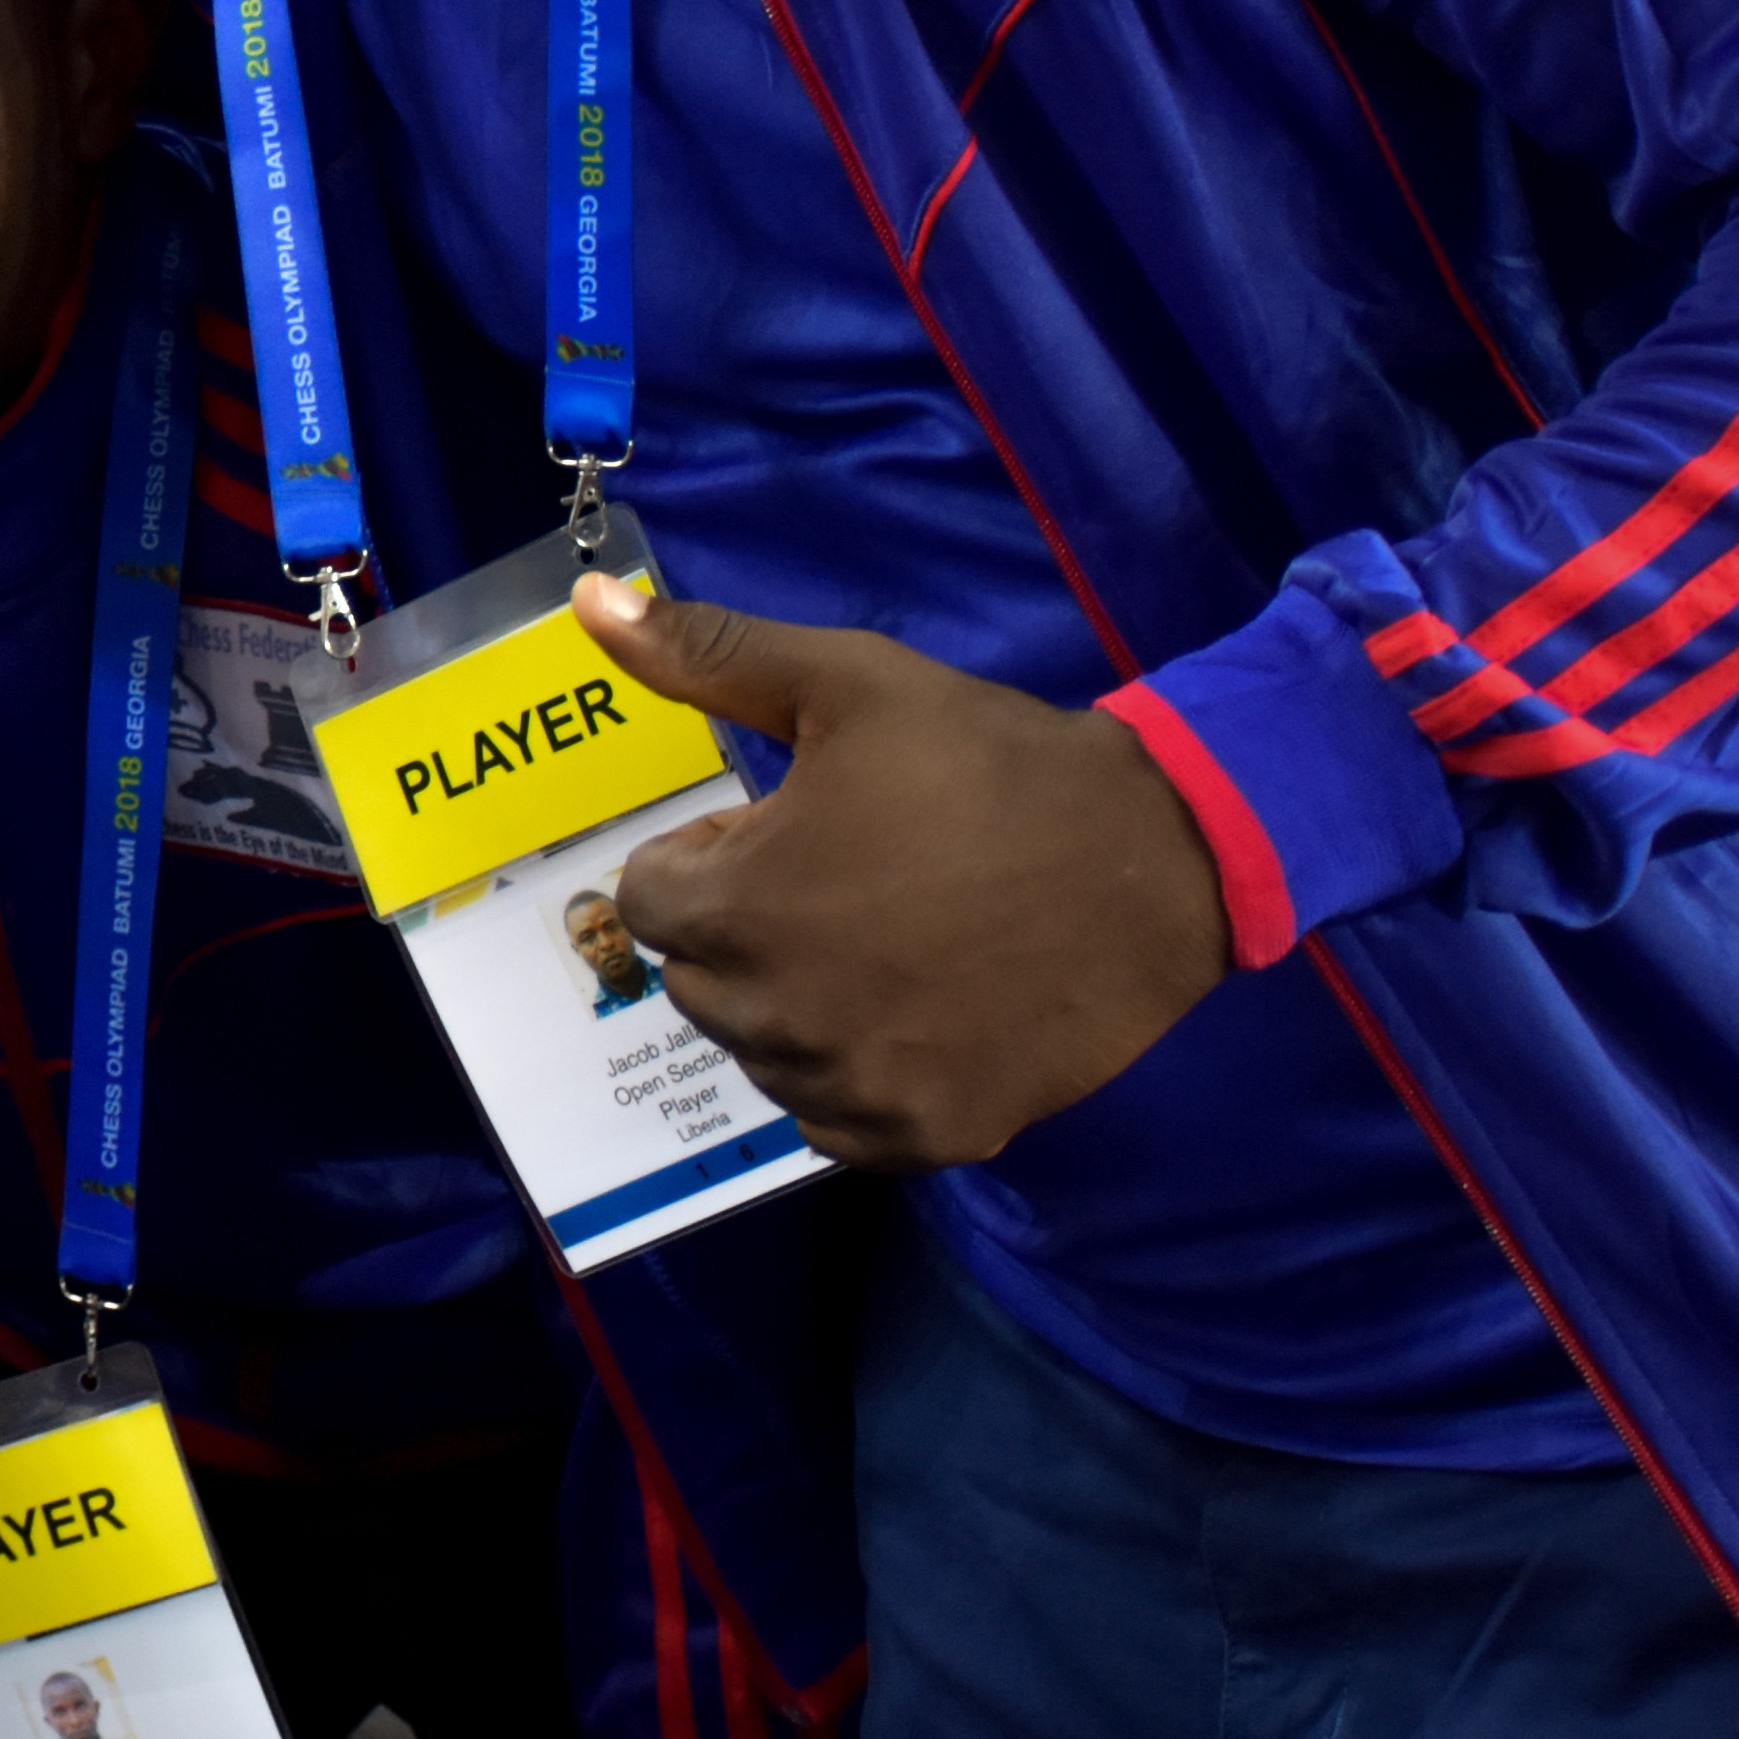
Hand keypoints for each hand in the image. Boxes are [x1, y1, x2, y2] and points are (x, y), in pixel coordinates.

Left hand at [574, 573, 1230, 1172]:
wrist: (1152, 860)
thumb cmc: (989, 762)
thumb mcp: (846, 683)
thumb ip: (707, 655)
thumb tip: (586, 603)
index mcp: (735, 910)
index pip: (652, 896)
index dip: (717, 854)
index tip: (796, 829)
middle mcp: (774, 1017)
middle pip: (700, 978)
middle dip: (748, 927)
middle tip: (853, 880)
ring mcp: (849, 1086)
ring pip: (764, 1051)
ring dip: (797, 1003)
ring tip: (893, 941)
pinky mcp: (922, 1135)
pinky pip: (836, 1119)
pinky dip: (856, 1075)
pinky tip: (918, 1014)